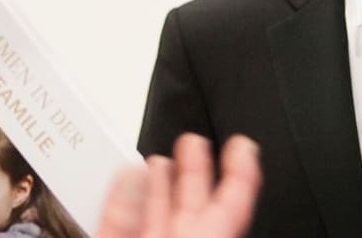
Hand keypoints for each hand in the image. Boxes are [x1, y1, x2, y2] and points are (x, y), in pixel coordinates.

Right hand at [96, 133, 260, 237]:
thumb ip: (153, 214)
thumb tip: (138, 175)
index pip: (231, 205)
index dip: (240, 172)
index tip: (243, 145)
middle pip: (193, 204)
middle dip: (196, 167)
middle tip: (194, 139)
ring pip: (154, 213)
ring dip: (156, 182)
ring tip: (157, 158)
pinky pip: (119, 222)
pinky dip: (118, 200)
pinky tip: (124, 177)